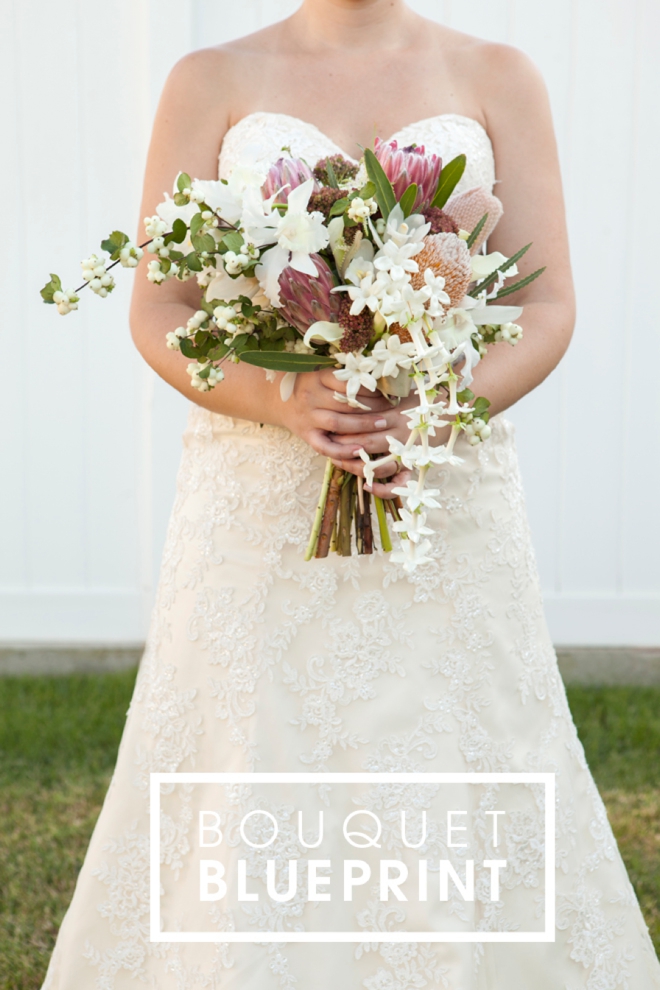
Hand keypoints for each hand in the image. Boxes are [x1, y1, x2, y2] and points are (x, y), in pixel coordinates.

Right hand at [276, 369, 408, 497]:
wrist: (278, 399)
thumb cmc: (309, 384)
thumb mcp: (322, 373)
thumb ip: (344, 376)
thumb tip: (378, 379)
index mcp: (318, 378)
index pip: (348, 383)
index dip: (370, 388)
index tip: (387, 392)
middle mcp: (312, 397)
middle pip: (345, 403)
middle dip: (371, 407)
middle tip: (390, 409)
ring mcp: (308, 417)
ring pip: (338, 423)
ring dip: (362, 425)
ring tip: (382, 425)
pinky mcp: (306, 435)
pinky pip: (325, 446)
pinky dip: (343, 450)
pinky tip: (360, 451)